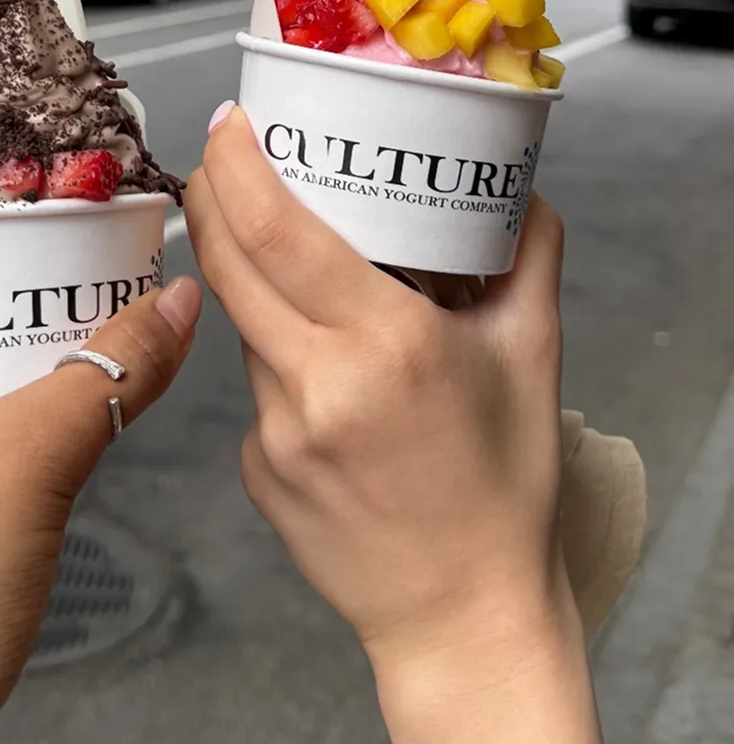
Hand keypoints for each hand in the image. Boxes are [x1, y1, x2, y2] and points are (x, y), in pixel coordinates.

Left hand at [186, 108, 603, 743]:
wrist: (464, 619)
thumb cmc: (505, 489)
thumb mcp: (531, 358)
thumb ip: (526, 261)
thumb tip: (521, 192)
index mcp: (387, 344)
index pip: (278, 232)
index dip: (238, 167)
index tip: (229, 123)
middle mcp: (318, 384)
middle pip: (230, 265)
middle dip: (212, 198)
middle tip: (221, 155)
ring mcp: (276, 434)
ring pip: (245, 327)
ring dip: (257, 288)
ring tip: (304, 280)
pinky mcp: (256, 472)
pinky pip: (255, 390)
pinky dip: (281, 365)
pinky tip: (330, 389)